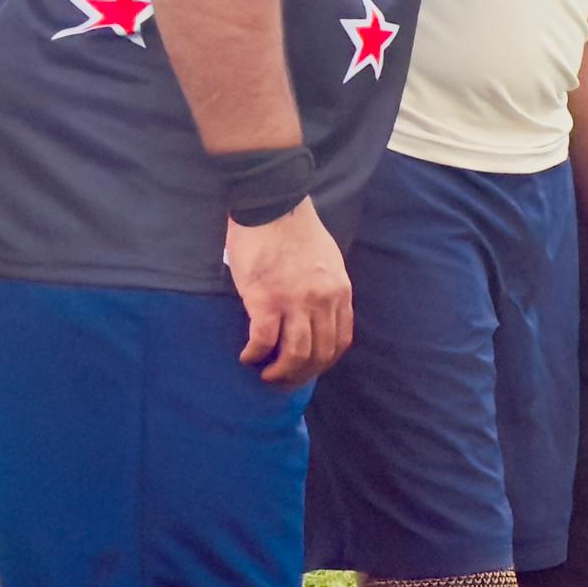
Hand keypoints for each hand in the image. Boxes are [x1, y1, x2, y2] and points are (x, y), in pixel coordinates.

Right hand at [224, 201, 353, 386]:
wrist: (272, 206)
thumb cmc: (294, 232)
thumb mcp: (328, 261)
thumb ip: (326, 289)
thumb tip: (317, 314)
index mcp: (339, 291)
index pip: (340, 341)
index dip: (323, 363)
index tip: (307, 370)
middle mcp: (323, 300)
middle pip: (320, 354)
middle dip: (301, 375)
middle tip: (282, 380)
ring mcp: (295, 301)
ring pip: (296, 354)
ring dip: (280, 372)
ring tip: (265, 373)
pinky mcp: (265, 299)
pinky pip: (264, 340)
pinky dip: (255, 355)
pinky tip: (247, 356)